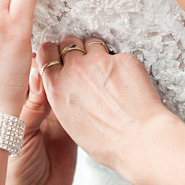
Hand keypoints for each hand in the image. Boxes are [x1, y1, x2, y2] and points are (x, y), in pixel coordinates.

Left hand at [2, 62, 78, 184]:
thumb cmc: (16, 169)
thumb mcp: (19, 133)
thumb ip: (31, 105)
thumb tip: (40, 72)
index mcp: (11, 100)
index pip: (20, 69)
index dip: (31, 57)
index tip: (42, 47)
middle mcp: (31, 101)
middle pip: (44, 70)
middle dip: (52, 61)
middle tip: (60, 53)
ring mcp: (52, 109)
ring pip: (61, 80)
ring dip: (68, 71)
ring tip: (74, 62)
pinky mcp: (72, 118)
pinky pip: (77, 97)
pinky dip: (81, 87)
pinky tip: (85, 77)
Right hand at [36, 36, 165, 174]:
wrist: (139, 141)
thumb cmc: (108, 142)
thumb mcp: (70, 122)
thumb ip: (63, 96)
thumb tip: (67, 86)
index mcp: (57, 87)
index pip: (46, 52)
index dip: (54, 53)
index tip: (59, 55)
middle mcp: (75, 70)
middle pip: (68, 42)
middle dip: (75, 50)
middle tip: (85, 63)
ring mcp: (99, 61)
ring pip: (92, 43)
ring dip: (97, 53)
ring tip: (106, 72)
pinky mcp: (122, 59)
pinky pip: (117, 53)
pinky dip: (121, 63)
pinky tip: (126, 80)